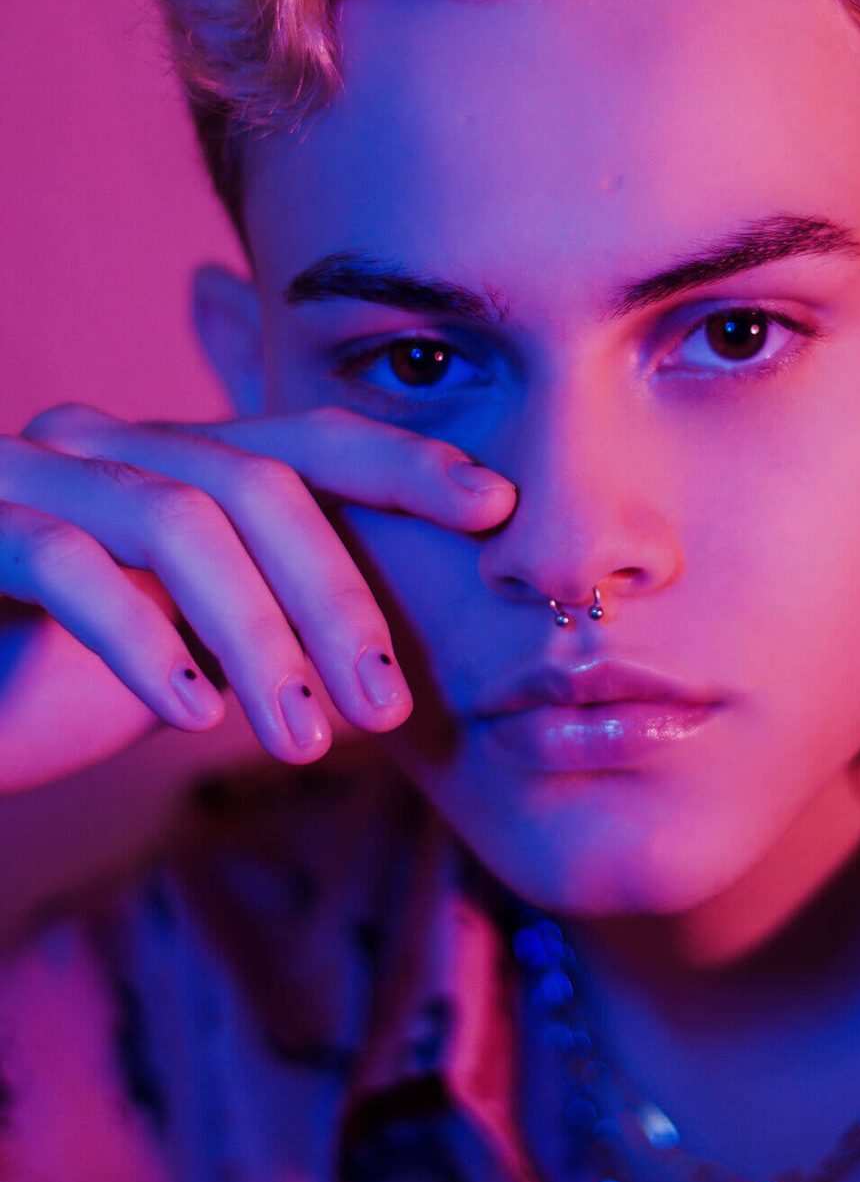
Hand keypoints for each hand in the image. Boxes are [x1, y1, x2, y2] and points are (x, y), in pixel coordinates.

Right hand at [0, 402, 515, 793]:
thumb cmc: (45, 682)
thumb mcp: (180, 650)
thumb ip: (262, 629)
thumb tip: (382, 669)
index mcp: (168, 464)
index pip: (302, 440)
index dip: (399, 461)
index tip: (492, 505)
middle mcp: (103, 448)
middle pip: (257, 481)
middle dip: (338, 594)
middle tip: (388, 707)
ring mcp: (30, 479)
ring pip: (180, 521)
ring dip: (262, 635)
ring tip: (305, 740)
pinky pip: (67, 565)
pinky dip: (140, 642)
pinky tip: (190, 716)